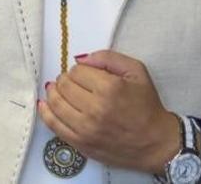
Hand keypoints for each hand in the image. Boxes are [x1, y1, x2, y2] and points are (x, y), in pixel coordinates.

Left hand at [38, 50, 179, 172]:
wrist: (155, 143)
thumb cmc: (147, 106)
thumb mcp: (136, 71)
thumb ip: (108, 57)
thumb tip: (80, 59)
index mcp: (109, 89)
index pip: (77, 71)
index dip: (80, 70)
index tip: (86, 74)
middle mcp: (95, 109)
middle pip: (63, 86)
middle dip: (65, 80)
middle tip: (73, 82)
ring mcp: (85, 129)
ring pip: (55, 103)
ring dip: (54, 93)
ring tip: (59, 90)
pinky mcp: (80, 144)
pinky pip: (53, 125)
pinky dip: (45, 112)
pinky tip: (45, 104)